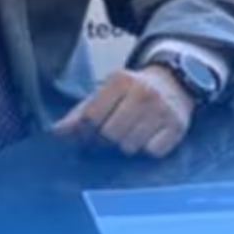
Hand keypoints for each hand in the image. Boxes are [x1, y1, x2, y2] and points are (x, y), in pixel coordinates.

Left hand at [51, 66, 194, 156]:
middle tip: (109, 137)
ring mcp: (162, 110)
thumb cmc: (133, 91)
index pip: (91, 118)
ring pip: (130, 146)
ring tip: (130, 134)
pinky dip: (147, 149)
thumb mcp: (106, 93)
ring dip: (126, 146)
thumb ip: (80, 114)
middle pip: (109, 134)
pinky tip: (148, 137)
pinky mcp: (177, 127)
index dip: (85, 133)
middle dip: (105, 141)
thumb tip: (56, 133)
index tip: (87, 135)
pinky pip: (152, 152)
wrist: (175, 82)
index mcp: (120, 80)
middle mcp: (143, 92)